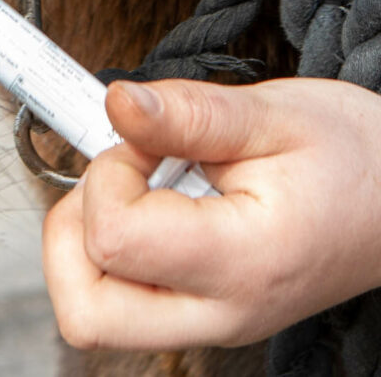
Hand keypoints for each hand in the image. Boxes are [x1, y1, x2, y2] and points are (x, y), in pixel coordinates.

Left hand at [42, 78, 380, 350]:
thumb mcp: (276, 115)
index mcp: (241, 264)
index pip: (113, 241)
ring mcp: (206, 321)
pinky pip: (118, 300)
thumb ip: (187, 112)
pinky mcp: (197, 312)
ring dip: (86, 244)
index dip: (108, 177)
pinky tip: (152, 207)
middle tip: (119, 178)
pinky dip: (110, 252)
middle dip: (74, 230)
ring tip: (139, 190)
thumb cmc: (357, 161)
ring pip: (93, 313)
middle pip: (86, 310)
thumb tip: (116, 104)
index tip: (144, 143)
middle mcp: (218, 312)